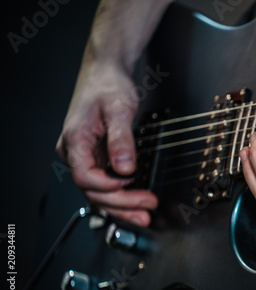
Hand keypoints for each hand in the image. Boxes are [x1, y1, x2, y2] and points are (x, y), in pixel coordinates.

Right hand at [56, 61, 156, 225]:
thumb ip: (121, 139)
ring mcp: (84, 157)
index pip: (85, 176)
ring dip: (121, 206)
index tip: (130, 183)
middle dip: (121, 203)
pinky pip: (105, 184)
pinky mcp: (96, 159)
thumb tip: (125, 168)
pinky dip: (121, 196)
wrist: (106, 73)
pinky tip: (135, 203)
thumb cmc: (108, 85)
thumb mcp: (119, 108)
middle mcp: (74, 153)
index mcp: (75, 140)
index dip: (107, 186)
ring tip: (144, 215)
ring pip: (98, 192)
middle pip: (93, 190)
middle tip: (147, 208)